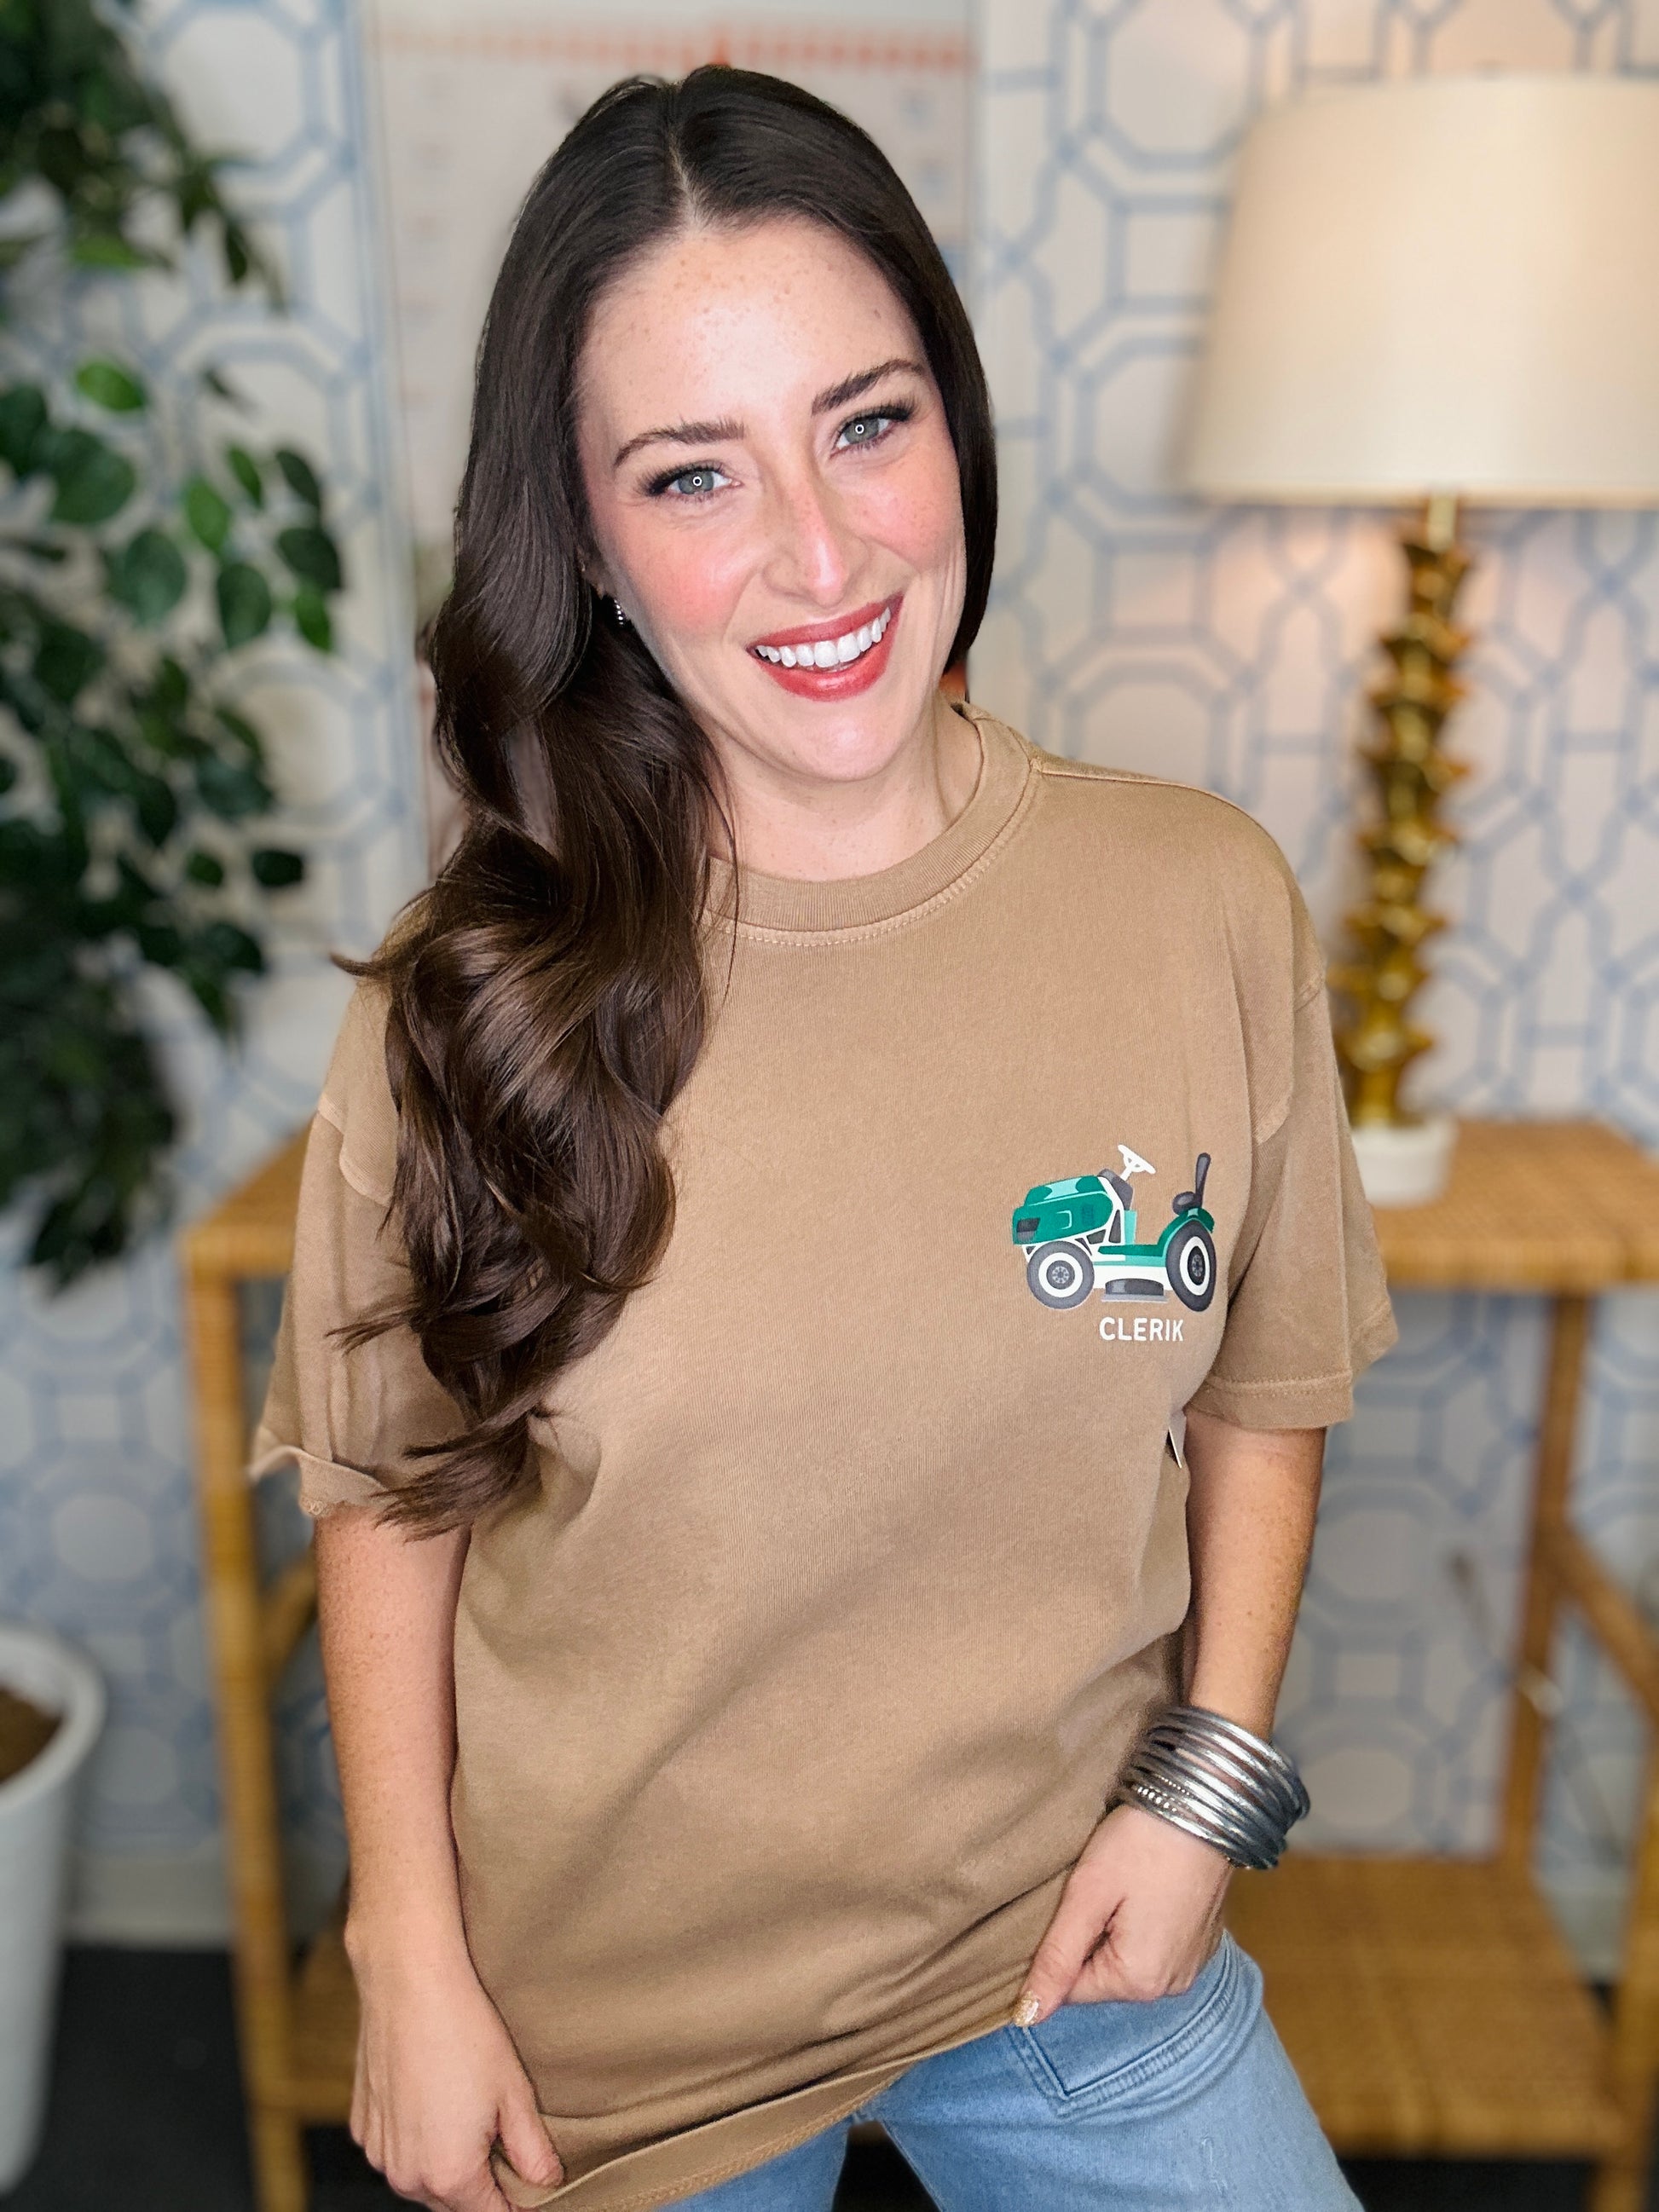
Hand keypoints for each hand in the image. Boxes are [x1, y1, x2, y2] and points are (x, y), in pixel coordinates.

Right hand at [347, 1926, 562, 2209]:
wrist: (409, 1981)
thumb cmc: (465, 2031)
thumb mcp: (515, 2093)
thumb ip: (533, 2151)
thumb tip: (548, 2182)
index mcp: (449, 2175)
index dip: (517, 2206)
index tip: (533, 2192)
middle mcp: (406, 2174)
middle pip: (454, 2203)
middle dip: (482, 2189)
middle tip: (507, 2149)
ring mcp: (379, 2151)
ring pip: (421, 2179)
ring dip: (447, 2165)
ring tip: (472, 2118)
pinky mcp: (363, 2125)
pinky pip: (396, 2151)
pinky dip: (417, 2141)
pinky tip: (437, 2101)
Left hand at [1014, 1801, 1231, 2024]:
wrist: (1204, 1803)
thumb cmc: (1142, 1842)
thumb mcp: (1088, 1893)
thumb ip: (1056, 1958)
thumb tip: (1027, 2016)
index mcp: (1139, 1981)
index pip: (1072, 1987)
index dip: (1060, 1944)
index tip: (1070, 1901)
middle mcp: (1170, 1986)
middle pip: (1102, 1975)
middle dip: (1089, 1937)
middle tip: (1097, 1888)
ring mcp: (1190, 1965)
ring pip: (1127, 1960)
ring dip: (1115, 1930)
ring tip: (1122, 1885)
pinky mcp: (1201, 1943)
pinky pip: (1155, 1947)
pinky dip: (1142, 1924)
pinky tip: (1143, 1888)